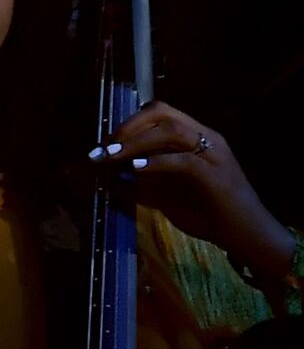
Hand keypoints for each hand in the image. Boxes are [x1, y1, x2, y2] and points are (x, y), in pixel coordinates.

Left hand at [98, 104, 291, 273]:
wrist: (245, 235)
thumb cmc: (207, 214)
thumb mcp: (163, 197)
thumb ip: (137, 185)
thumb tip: (103, 179)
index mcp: (195, 137)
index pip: (158, 113)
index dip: (126, 124)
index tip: (103, 144)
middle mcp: (206, 138)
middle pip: (162, 112)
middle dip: (127, 127)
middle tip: (105, 149)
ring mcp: (214, 154)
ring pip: (172, 130)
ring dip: (136, 141)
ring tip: (113, 157)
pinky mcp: (217, 175)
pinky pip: (185, 160)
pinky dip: (157, 162)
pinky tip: (137, 169)